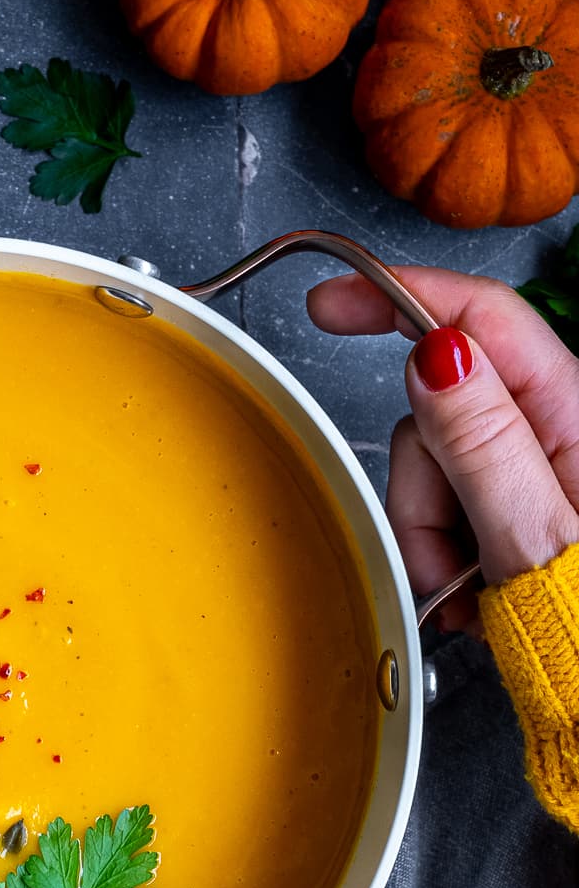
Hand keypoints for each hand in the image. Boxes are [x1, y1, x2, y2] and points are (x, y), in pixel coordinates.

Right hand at [308, 266, 578, 630]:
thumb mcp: (532, 533)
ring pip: (435, 466)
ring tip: (468, 591)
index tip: (332, 304)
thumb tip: (431, 354)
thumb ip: (479, 441)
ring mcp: (536, 467)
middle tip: (446, 558)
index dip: (397, 296)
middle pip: (439, 410)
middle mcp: (557, 427)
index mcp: (571, 411)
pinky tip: (474, 590)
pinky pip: (452, 505)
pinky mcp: (522, 503)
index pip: (478, 317)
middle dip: (419, 487)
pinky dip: (446, 551)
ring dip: (430, 534)